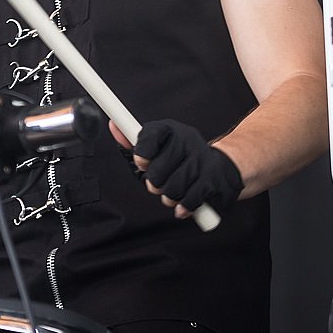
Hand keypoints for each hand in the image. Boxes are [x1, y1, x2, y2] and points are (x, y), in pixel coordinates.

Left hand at [110, 119, 242, 218]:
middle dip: (154, 183)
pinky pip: (191, 199)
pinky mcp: (213, 178)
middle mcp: (187, 140)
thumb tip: (114, 125)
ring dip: (168, 197)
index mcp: (169, 129)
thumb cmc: (178, 160)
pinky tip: (182, 204)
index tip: (141, 164)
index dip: (141, 154)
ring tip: (171, 193)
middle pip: (159, 169)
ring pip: (174, 187)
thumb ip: (132, 143)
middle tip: (157, 184)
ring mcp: (202, 158)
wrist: (218, 168)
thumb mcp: (154, 149)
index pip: (149, 137)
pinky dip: (183, 206)